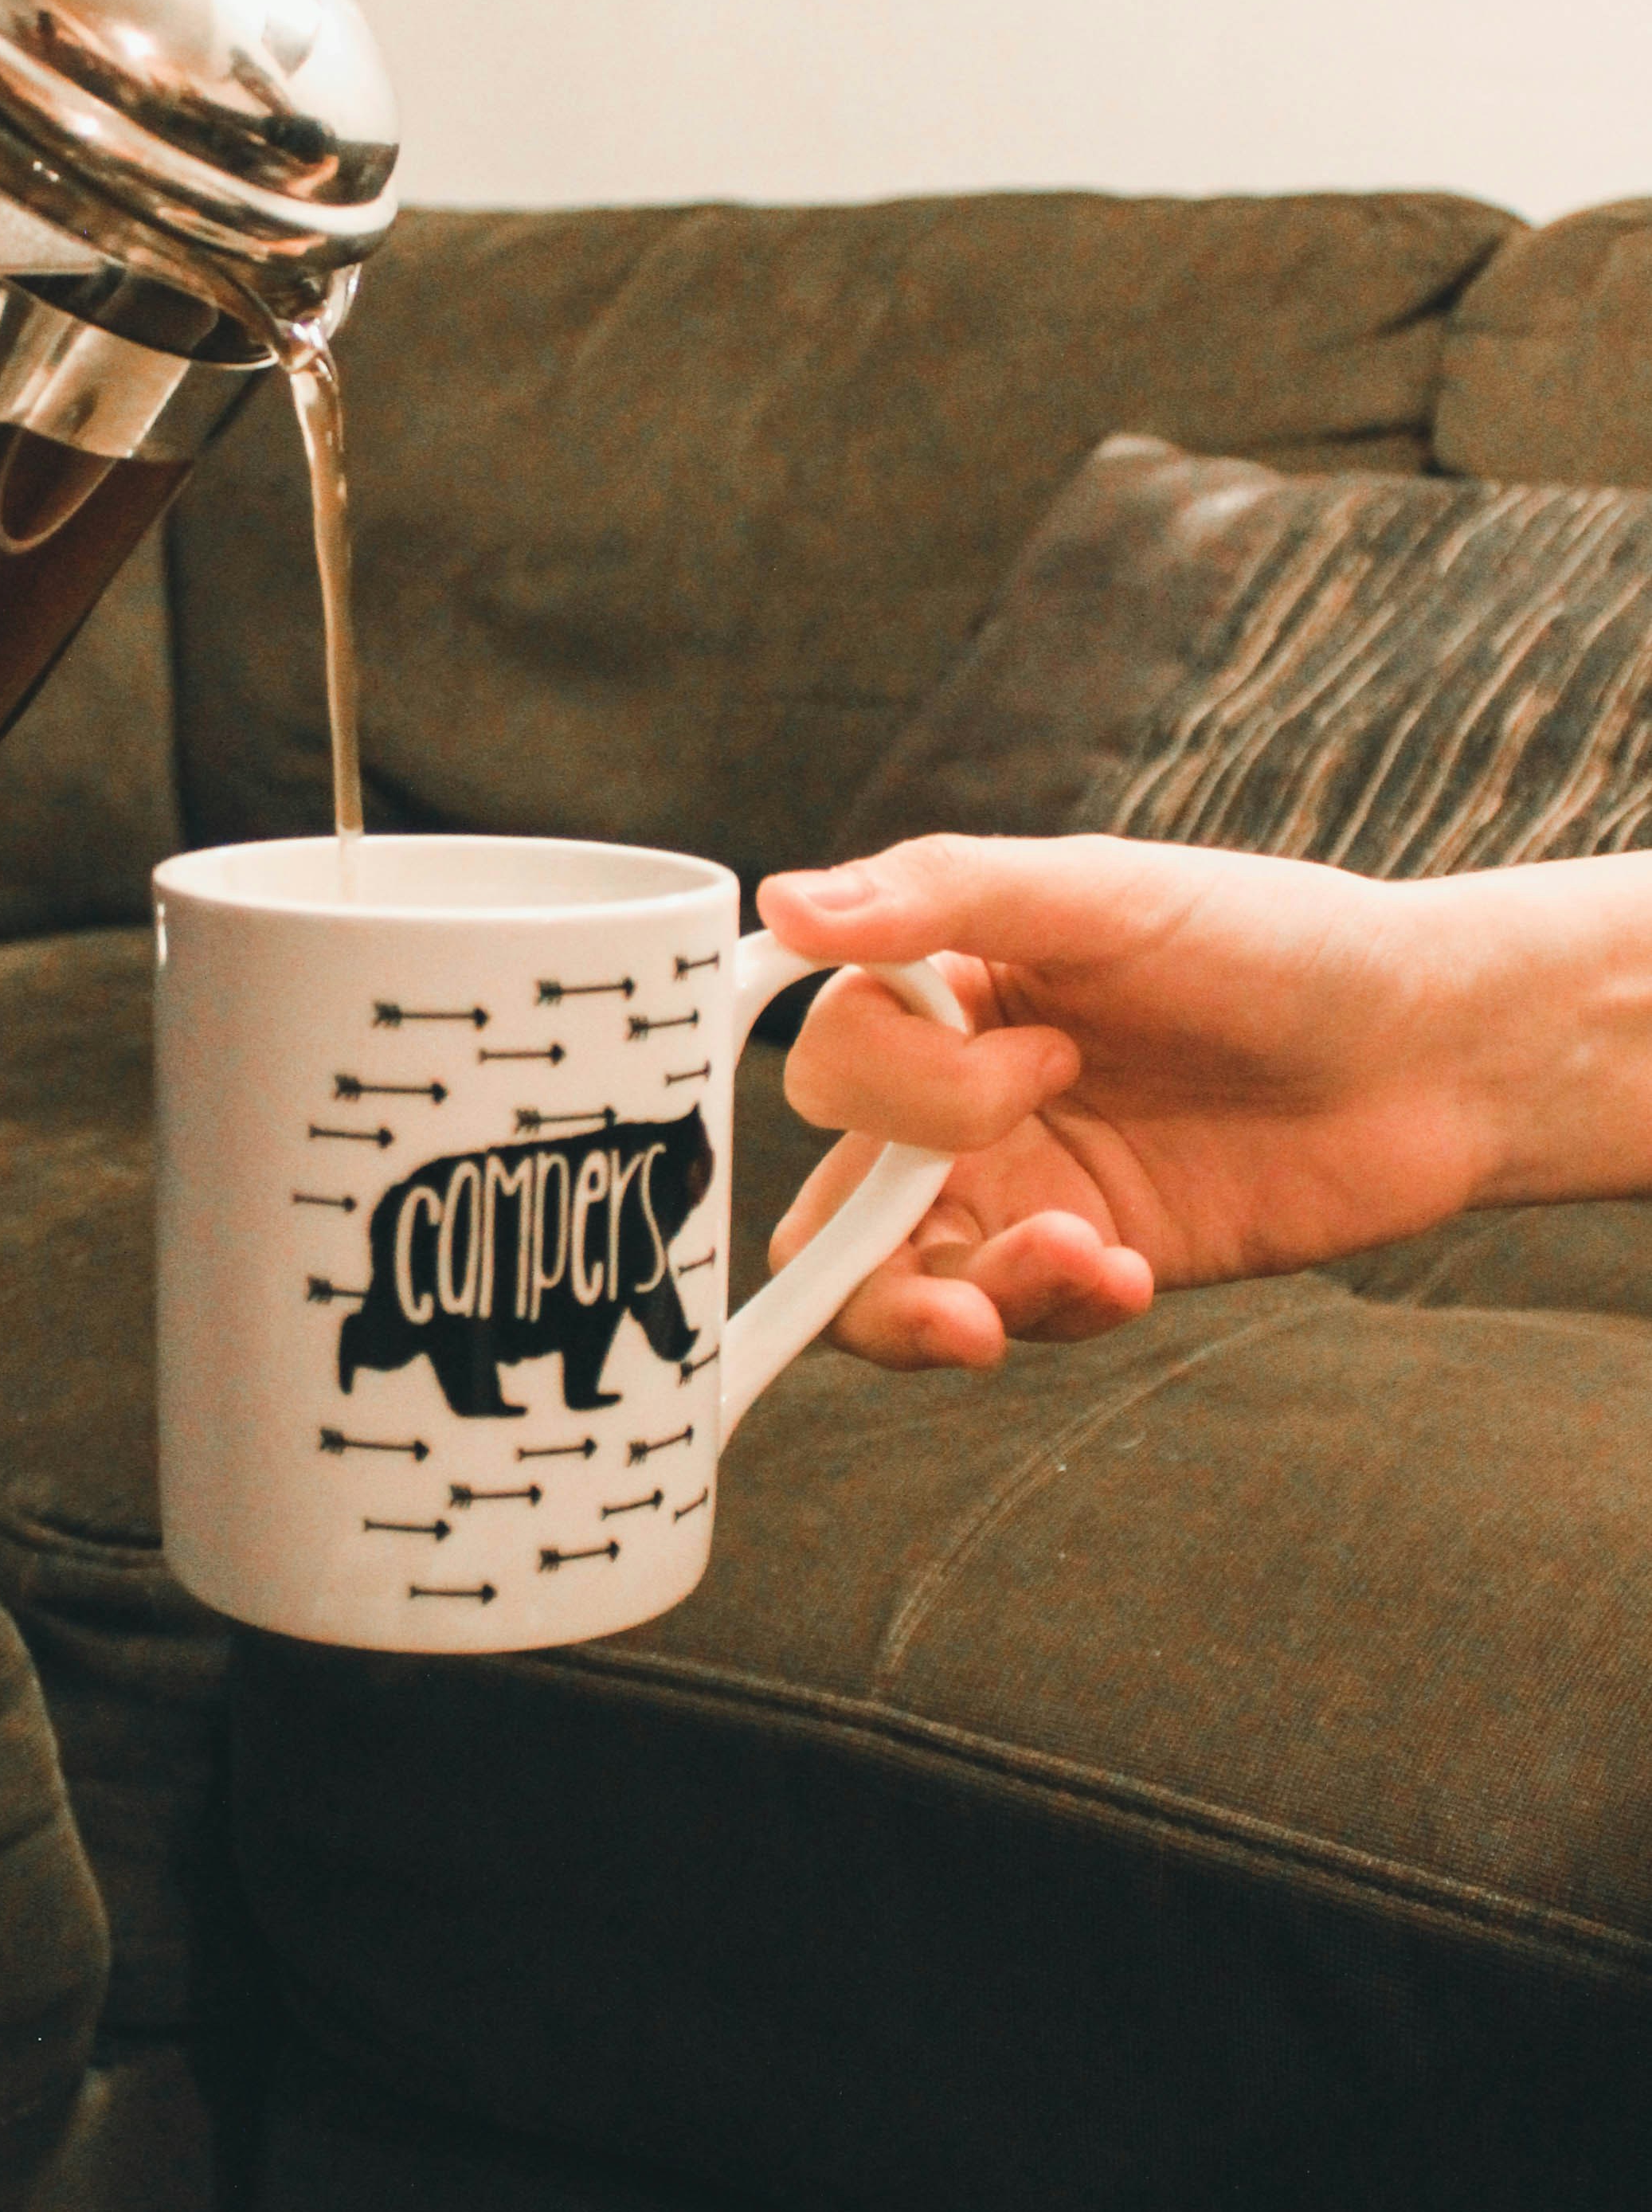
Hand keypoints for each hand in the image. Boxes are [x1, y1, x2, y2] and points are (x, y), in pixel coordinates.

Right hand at [754, 832, 1514, 1371]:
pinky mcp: (1085, 1262)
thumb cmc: (1273, 943)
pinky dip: (1054, 1309)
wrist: (1432, 1056)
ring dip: (960, 1303)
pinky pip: (1004, 1318)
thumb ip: (941, 895)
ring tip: (1084, 1266)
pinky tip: (1136, 1275)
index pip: (829, 1065)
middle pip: (828, 1209)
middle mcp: (958, 1097)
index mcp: (943, 992)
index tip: (1045, 1059)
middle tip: (1034, 1186)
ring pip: (891, 1291)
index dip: (900, 1088)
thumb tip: (780, 902)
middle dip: (888, 1241)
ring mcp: (1019, 1190)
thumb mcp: (1102, 893)